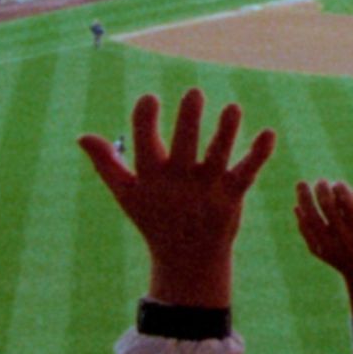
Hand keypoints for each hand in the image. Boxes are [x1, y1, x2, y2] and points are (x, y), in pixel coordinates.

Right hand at [80, 89, 277, 307]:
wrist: (187, 262)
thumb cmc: (154, 220)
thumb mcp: (127, 195)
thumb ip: (107, 164)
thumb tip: (83, 136)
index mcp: (151, 178)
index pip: (144, 144)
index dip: (145, 119)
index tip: (150, 98)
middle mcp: (179, 182)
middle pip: (184, 146)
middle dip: (189, 120)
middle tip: (194, 92)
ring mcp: (207, 190)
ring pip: (218, 155)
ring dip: (226, 132)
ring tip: (233, 108)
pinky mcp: (232, 196)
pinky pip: (247, 172)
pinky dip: (259, 154)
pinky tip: (269, 133)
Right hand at [293, 181, 352, 323]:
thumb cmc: (339, 259)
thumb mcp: (319, 250)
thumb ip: (306, 231)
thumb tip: (296, 206)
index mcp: (325, 241)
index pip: (310, 213)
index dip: (303, 195)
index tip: (301, 183)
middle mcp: (341, 235)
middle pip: (327, 203)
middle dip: (321, 187)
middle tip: (321, 182)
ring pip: (347, 198)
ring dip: (339, 187)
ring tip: (337, 186)